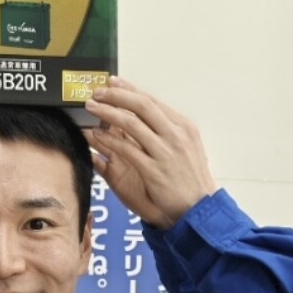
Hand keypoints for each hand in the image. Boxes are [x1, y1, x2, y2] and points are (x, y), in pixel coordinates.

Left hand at [83, 80, 217, 227]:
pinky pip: (127, 149)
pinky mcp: (154, 171)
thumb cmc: (191, 180)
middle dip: (116, 96)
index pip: (153, 101)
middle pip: (141, 106)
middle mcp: (175, 135)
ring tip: (92, 108)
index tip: (113, 83)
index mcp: (183, 127)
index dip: (130, 90)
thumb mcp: (186, 148)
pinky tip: (96, 135)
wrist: (200, 209)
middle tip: (97, 93)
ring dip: (108, 113)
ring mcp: (165, 153)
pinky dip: (109, 140)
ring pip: (131, 124)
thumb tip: (144, 119)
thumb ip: (168, 132)